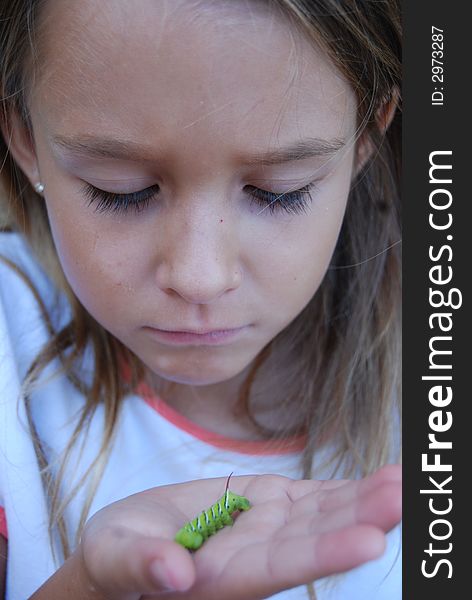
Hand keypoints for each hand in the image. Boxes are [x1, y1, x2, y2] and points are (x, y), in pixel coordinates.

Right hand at [78, 464, 400, 599]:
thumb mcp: (117, 558)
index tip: (370, 541)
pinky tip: (380, 480)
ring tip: (402, 481)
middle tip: (402, 497)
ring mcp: (265, 529)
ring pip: (322, 515)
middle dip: (360, 519)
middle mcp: (255, 558)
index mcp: (221, 578)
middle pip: (315, 540)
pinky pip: (312, 499)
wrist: (129, 544)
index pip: (279, 569)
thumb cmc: (116, 558)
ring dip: (363, 500)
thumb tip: (175, 576)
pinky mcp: (266, 504)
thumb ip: (143, 565)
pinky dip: (344, 490)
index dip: (324, 554)